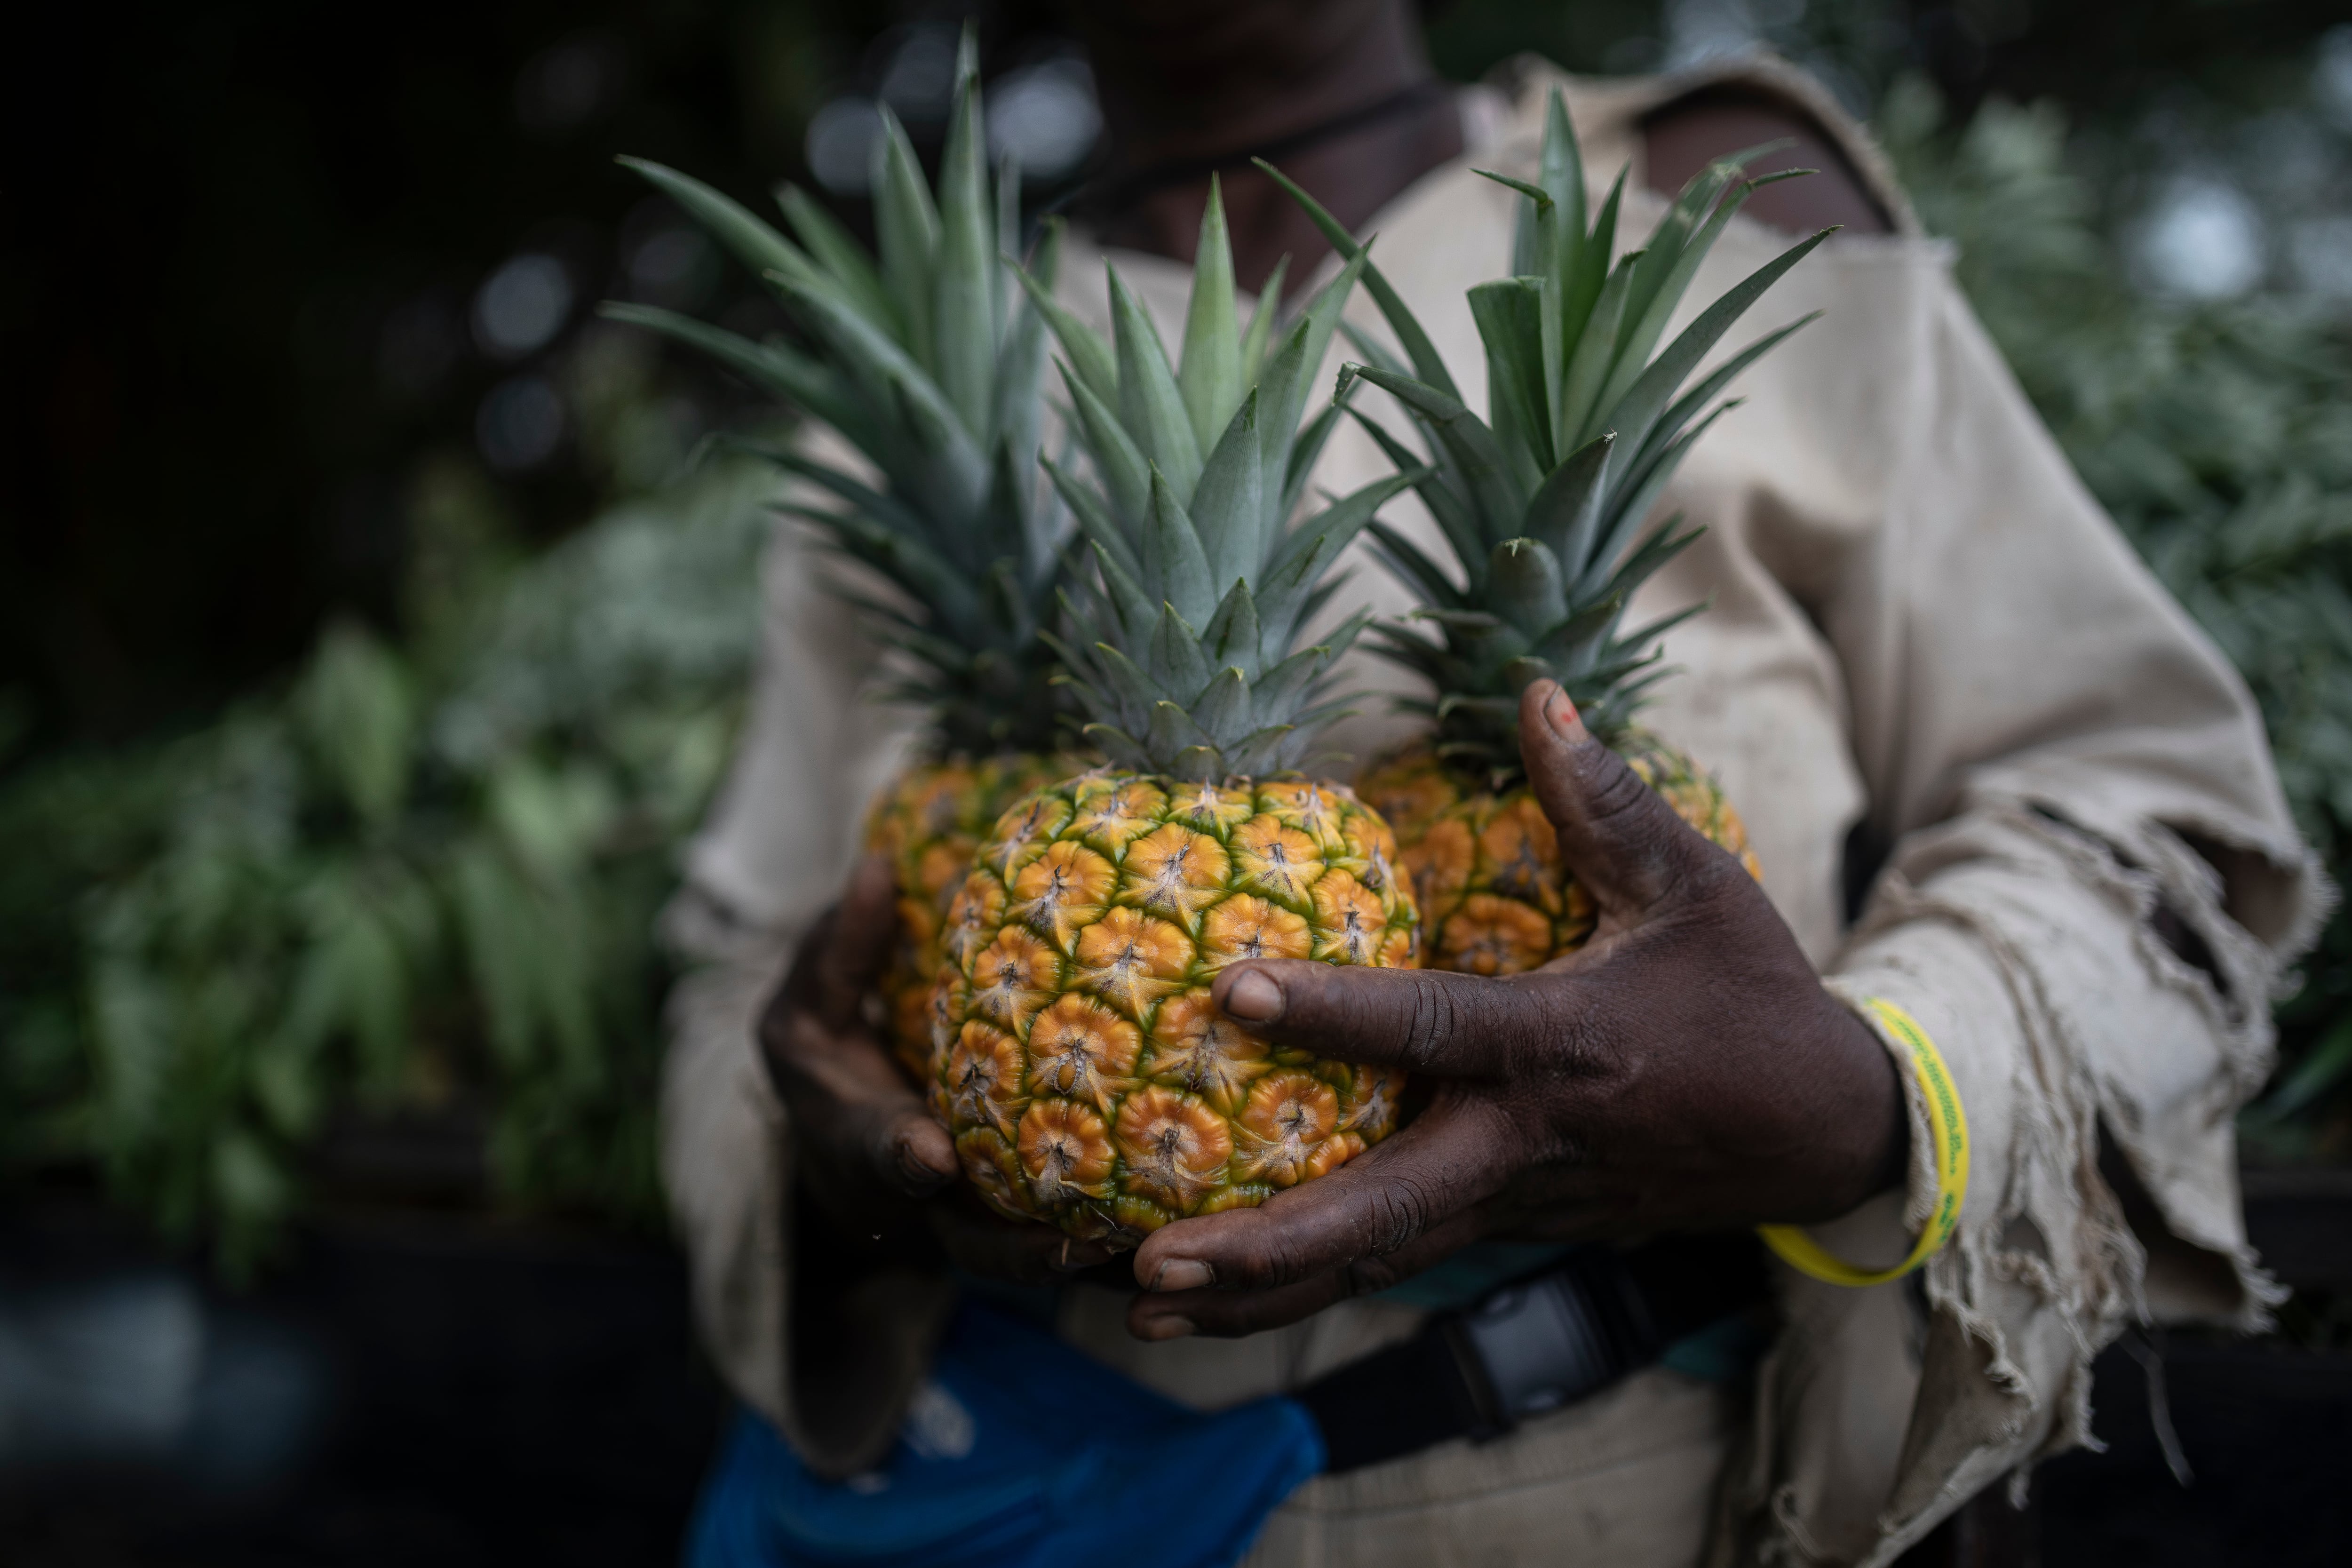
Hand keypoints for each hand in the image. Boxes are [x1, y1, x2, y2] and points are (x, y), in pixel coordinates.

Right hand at [757, 855, 1115, 1281]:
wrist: (854, 1146)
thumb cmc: (831, 1072)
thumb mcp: (807, 1015)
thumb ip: (838, 956)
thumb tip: (877, 870)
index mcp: (868, 1142)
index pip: (880, 1150)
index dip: (901, 1154)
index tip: (930, 1152)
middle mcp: (934, 1199)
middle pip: (974, 1244)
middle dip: (1021, 1252)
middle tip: (1080, 1243)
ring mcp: (985, 1223)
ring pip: (1039, 1261)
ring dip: (1092, 1262)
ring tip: (1152, 1246)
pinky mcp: (1032, 1224)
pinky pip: (1078, 1247)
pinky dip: (1125, 1250)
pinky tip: (1195, 1224)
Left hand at [1125, 681, 1906, 1338]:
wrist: (1823, 1133)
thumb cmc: (1749, 993)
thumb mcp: (1695, 883)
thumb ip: (1604, 797)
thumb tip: (1533, 690)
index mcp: (1561, 1046)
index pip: (1430, 1028)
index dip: (1331, 1011)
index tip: (1233, 991)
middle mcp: (1524, 1142)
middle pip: (1383, 1209)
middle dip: (1267, 1247)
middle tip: (1149, 1267)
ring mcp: (1514, 1203)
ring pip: (1375, 1258)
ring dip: (1260, 1295)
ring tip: (1135, 1309)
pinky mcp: (1509, 1228)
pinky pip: (1395, 1258)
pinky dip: (1305, 1286)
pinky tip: (1216, 1303)